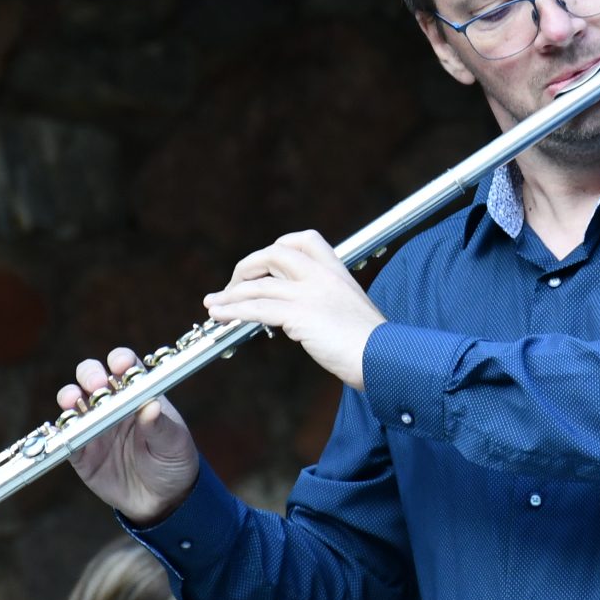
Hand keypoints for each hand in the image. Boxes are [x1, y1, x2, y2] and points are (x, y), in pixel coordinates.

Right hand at [56, 349, 200, 525]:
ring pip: (73, 402)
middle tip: (97, 385)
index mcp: (138, 394)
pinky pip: (65, 438)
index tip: (121, 365)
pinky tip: (65, 430)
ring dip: (70, 397)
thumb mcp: (174, 444)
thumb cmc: (173, 462)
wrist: (162, 501)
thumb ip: (160, 425)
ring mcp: (94, 426)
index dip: (120, 361)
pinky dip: (61, 432)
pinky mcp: (81, 452)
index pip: (126, 366)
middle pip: (93, 377)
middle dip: (90, 374)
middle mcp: (113, 405)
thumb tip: (151, 406)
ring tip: (74, 402)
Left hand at [201, 231, 384, 391]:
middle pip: (273, 255)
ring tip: (212, 307)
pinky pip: (257, 308)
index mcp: (336, 271)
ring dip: (229, 296)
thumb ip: (326, 303)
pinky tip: (220, 317)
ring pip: (258, 286)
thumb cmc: (371, 345)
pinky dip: (233, 311)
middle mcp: (322, 276)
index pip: (303, 240)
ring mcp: (310, 293)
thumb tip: (297, 315)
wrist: (386, 359)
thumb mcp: (350, 312)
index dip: (276, 249)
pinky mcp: (301, 314)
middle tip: (232, 287)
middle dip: (246, 269)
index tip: (263, 268)